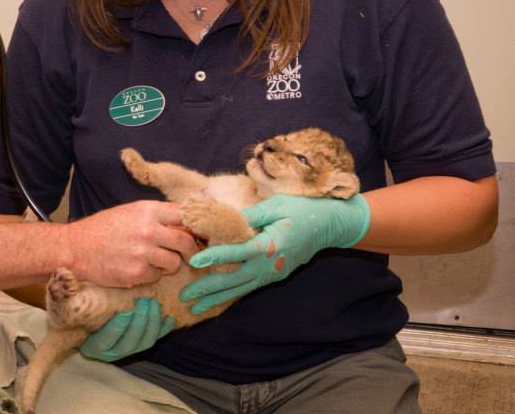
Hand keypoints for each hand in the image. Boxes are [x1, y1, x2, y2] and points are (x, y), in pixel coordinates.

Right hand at [64, 201, 197, 287]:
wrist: (75, 248)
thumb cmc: (103, 229)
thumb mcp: (130, 212)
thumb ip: (156, 217)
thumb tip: (185, 225)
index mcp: (147, 210)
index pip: (185, 215)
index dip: (194, 226)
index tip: (197, 233)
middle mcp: (148, 230)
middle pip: (185, 241)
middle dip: (190, 250)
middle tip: (188, 254)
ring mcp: (143, 253)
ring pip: (174, 262)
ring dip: (169, 264)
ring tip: (154, 260)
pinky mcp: (136, 273)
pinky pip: (157, 275)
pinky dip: (151, 274)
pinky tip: (137, 267)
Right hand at [80, 298, 174, 361]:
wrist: (93, 321)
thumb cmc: (85, 312)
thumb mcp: (78, 310)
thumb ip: (78, 301)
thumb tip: (70, 280)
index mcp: (94, 347)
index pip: (106, 341)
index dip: (117, 328)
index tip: (124, 311)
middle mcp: (111, 353)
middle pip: (129, 343)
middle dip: (139, 321)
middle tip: (144, 301)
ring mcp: (128, 351)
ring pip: (144, 343)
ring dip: (152, 323)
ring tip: (154, 303)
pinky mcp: (142, 346)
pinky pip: (156, 341)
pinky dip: (164, 329)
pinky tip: (168, 317)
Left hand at [181, 193, 369, 314]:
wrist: (330, 225)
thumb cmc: (303, 210)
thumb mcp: (276, 205)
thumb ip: (250, 214)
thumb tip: (224, 219)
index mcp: (269, 245)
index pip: (236, 253)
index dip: (213, 256)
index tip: (193, 262)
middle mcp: (269, 265)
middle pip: (233, 279)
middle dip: (208, 289)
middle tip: (185, 296)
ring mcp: (272, 273)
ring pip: (240, 289)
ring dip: (217, 298)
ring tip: (195, 308)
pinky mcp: (273, 276)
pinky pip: (248, 288)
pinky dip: (231, 295)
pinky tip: (217, 301)